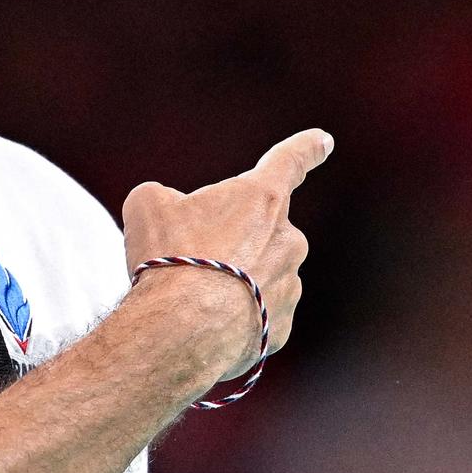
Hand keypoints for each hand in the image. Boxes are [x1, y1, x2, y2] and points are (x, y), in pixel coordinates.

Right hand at [121, 128, 330, 380]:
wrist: (180, 330)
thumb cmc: (168, 258)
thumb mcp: (148, 206)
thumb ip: (166, 198)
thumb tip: (169, 212)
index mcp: (261, 198)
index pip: (289, 161)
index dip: (305, 149)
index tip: (323, 142)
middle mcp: (287, 239)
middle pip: (261, 231)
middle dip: (232, 242)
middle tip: (190, 258)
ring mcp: (288, 286)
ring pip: (260, 276)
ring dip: (232, 282)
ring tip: (191, 297)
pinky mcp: (278, 327)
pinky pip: (255, 315)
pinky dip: (232, 318)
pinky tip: (203, 324)